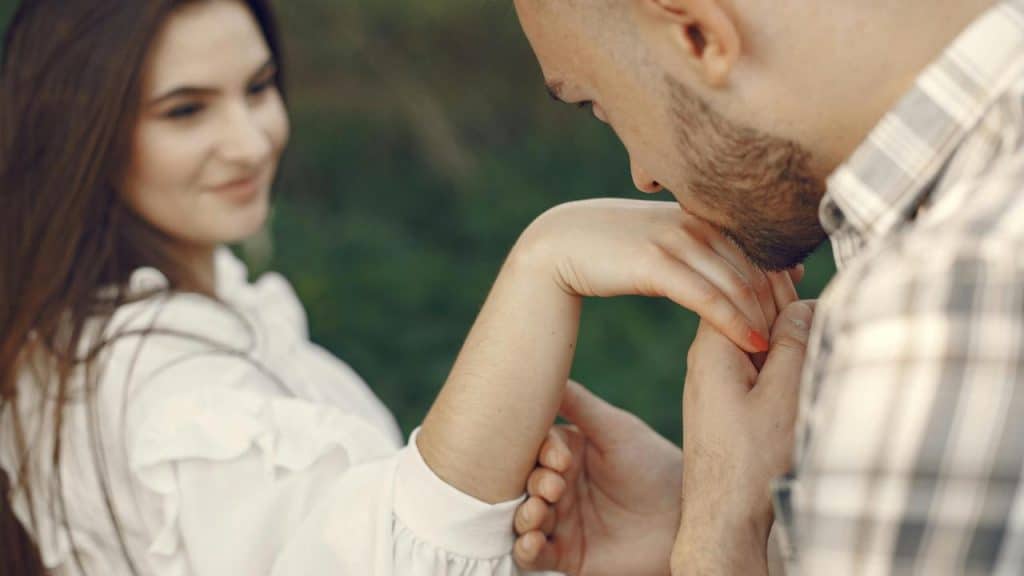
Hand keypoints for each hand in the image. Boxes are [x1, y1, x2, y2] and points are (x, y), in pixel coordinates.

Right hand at [512, 381, 681, 574]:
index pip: (534, 449)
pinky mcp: (567, 555)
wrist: (686, 518)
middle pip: (523, 484)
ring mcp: (561, 522)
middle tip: (551, 489)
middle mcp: (558, 486)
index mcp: (566, 453)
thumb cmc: (654, 465)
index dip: (540, 454)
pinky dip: (525, 550)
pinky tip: (532, 542)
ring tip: (537, 514)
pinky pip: (533, 555)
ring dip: (523, 516)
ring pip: (523, 519)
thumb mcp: (616, 428)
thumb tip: (543, 368)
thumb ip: (578, 403)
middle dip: (531, 485)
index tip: (561, 460)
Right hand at [515, 199, 800, 353]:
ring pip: (738, 283)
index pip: (757, 248)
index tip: (800, 312)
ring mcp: (676, 239)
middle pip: (756, 267)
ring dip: (765, 319)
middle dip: (781, 305)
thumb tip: (726, 262)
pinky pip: (708, 297)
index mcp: (700, 213)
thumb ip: (694, 244)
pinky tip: (754, 344)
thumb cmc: (607, 247)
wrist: (556, 245)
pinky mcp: (656, 262)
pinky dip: (735, 322)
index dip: (783, 281)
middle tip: (801, 341)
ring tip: (784, 351)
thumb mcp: (658, 240)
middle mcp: (694, 221)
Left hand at [672, 301, 815, 575]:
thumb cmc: (752, 460)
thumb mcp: (784, 394)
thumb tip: (807, 302)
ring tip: (807, 333)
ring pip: (749, 336)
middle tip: (809, 300)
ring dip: (780, 331)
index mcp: (714, 345)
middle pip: (744, 308)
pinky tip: (792, 366)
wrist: (723, 516)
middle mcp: (704, 357)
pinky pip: (748, 363)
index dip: (775, 278)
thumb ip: (795, 342)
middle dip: (779, 301)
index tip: (802, 276)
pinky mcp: (720, 400)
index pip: (741, 286)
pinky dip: (772, 357)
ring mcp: (710, 379)